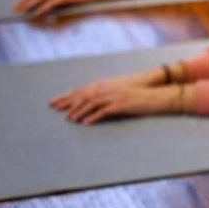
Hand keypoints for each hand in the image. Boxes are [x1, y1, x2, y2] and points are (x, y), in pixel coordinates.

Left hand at [50, 79, 178, 123]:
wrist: (153, 96)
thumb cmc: (136, 96)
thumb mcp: (118, 92)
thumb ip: (104, 94)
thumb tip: (91, 102)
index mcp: (103, 85)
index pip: (80, 90)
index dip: (66, 96)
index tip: (55, 102)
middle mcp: (106, 89)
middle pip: (82, 95)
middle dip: (67, 102)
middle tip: (55, 109)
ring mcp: (113, 96)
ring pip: (90, 103)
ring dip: (78, 111)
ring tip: (69, 119)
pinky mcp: (120, 105)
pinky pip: (104, 111)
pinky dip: (93, 117)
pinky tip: (86, 123)